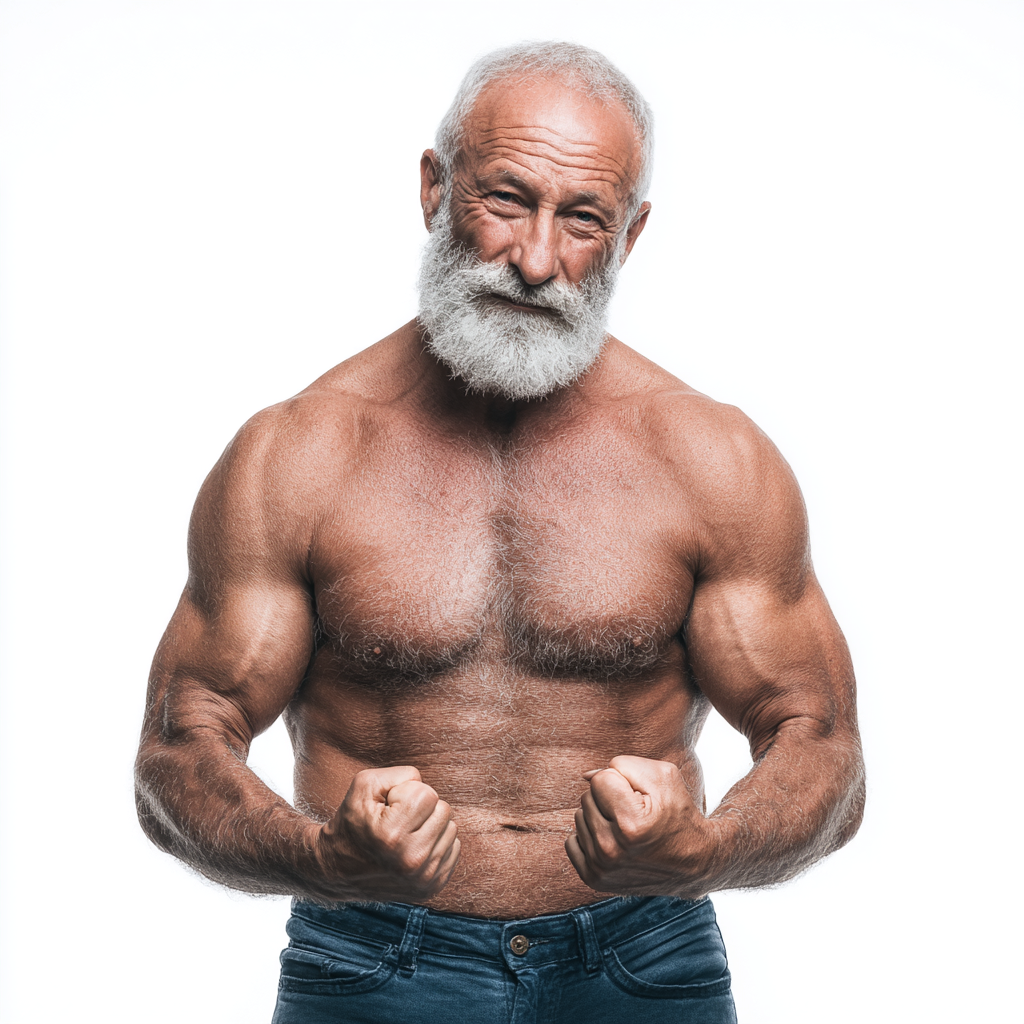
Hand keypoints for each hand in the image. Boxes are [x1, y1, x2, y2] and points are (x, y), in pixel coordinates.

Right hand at [314, 766, 459, 901]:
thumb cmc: (353, 821)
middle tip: (396, 821)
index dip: (407, 793)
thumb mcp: (365, 785)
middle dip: (422, 809)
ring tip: (405, 836)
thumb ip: (401, 774)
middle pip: (444, 810)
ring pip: (451, 829)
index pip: (428, 794)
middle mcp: (410, 861)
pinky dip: (436, 844)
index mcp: (392, 836)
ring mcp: (422, 878)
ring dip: (431, 826)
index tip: (388, 808)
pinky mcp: (432, 888)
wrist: (338, 870)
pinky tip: (413, 849)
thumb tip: (426, 785)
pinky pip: (453, 848)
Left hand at [565, 755, 713, 898]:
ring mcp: (602, 868)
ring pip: (579, 817)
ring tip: (626, 827)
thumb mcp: (662, 777)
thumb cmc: (678, 812)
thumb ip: (622, 765)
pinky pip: (572, 842)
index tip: (640, 797)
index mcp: (631, 824)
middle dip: (609, 798)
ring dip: (600, 816)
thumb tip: (586, 776)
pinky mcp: (594, 879)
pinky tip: (612, 841)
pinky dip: (590, 836)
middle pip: (587, 797)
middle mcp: (612, 850)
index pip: (599, 780)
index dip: (620, 781)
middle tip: (636, 813)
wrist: (694, 862)